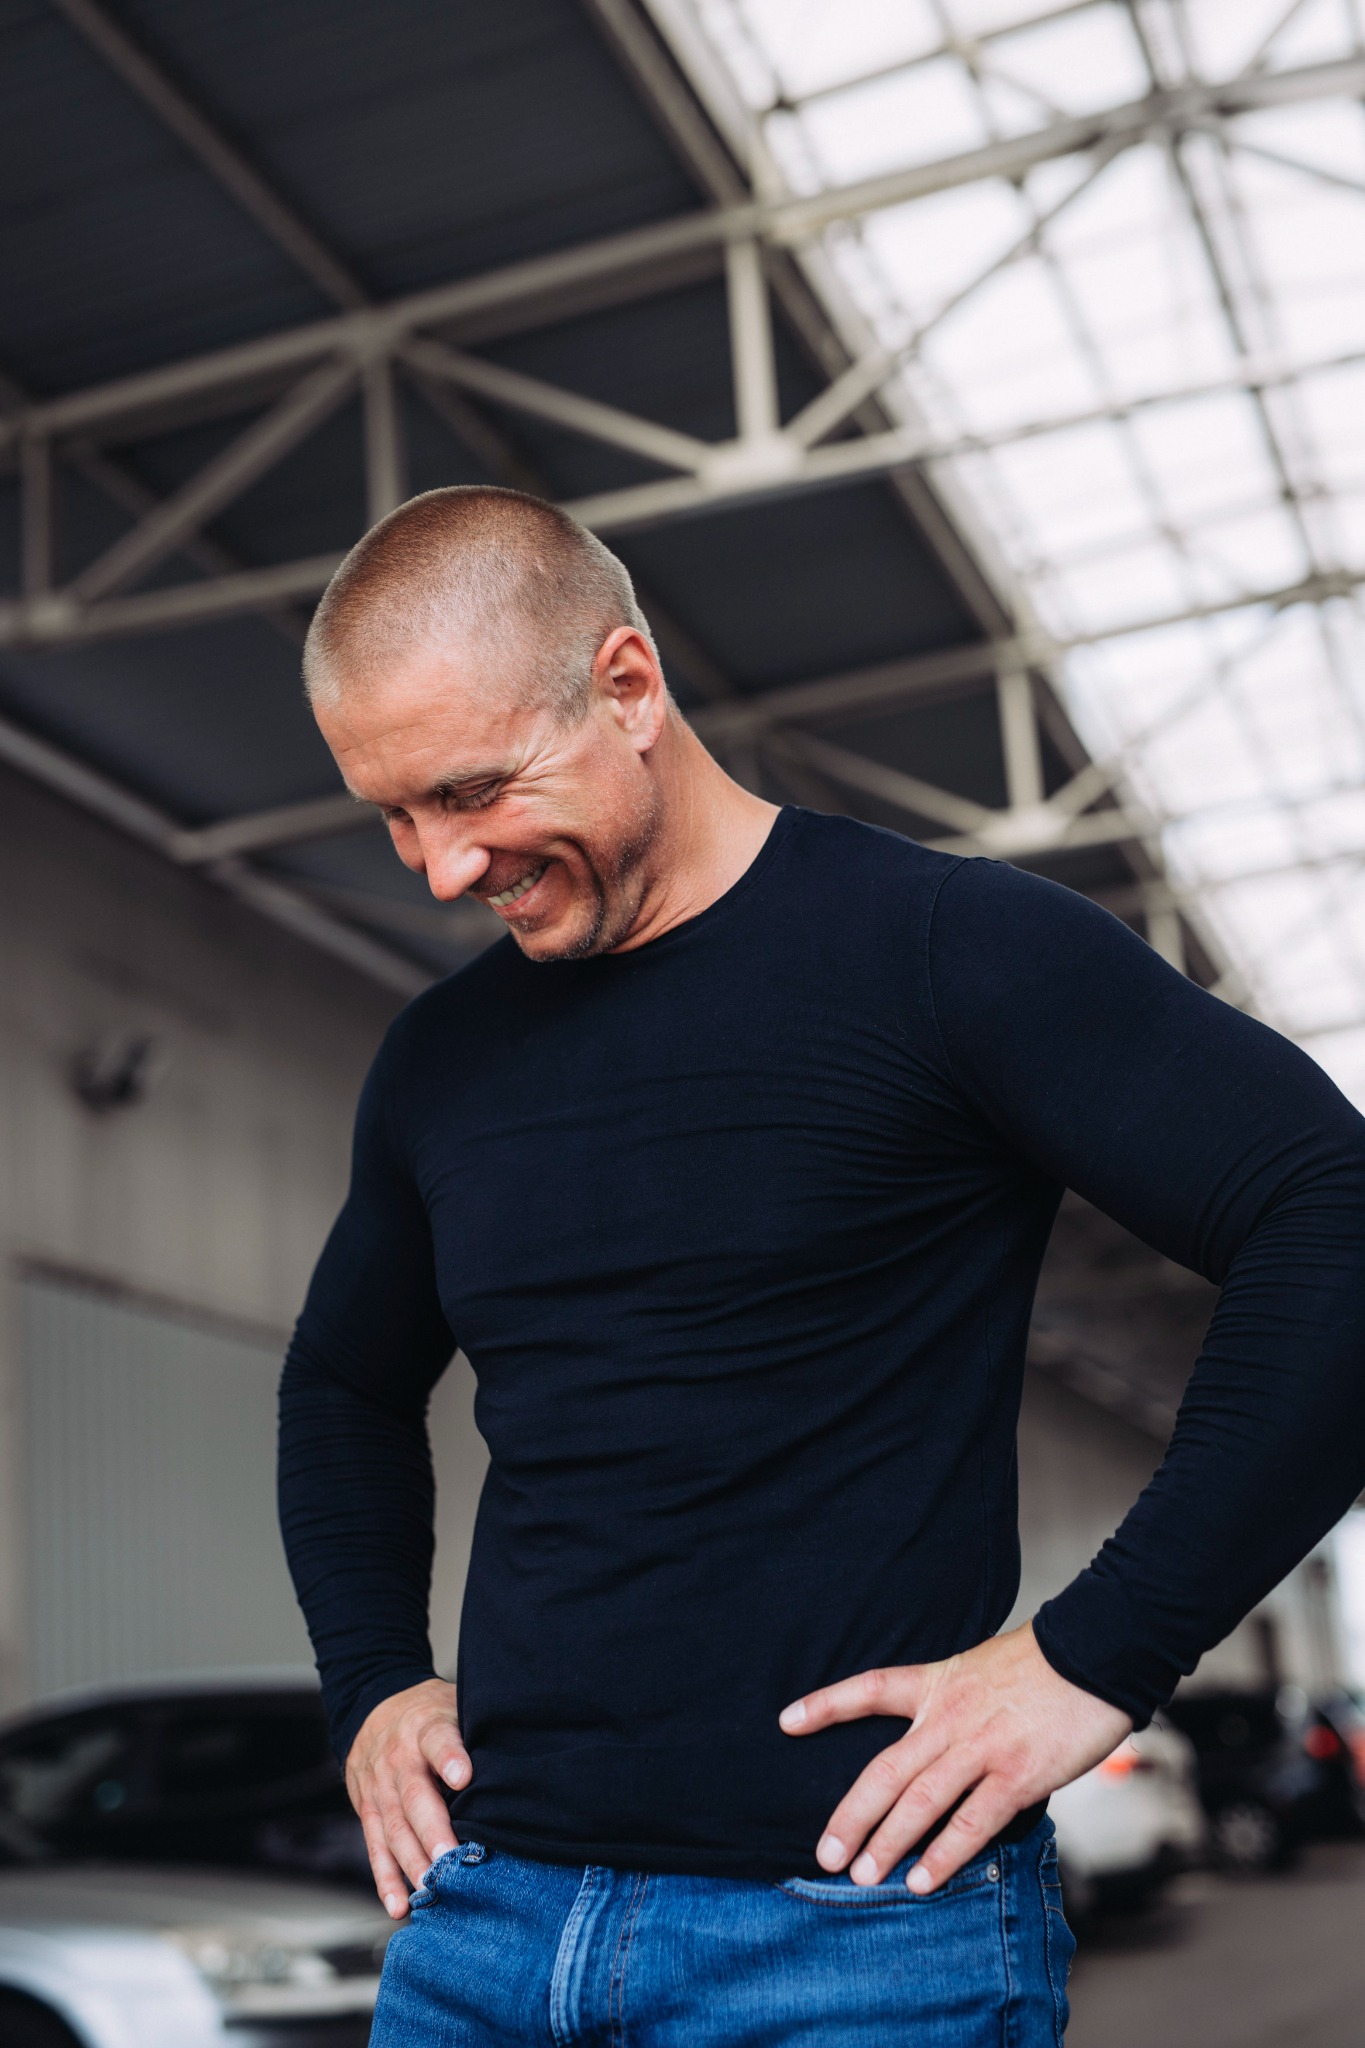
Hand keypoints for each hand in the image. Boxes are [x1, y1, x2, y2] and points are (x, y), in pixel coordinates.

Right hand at [345, 1677, 470, 1918]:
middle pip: (415, 1797)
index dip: (449, 1757)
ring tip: (430, 1890)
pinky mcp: (369, 1813)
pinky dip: (386, 1881)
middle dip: (432, 1831)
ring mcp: (380, 1789)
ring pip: (395, 1829)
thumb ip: (476, 1730)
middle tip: (449, 1859)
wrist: (370, 1711)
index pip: (437, 1740)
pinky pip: (376, 1849)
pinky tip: (399, 1906)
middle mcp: (399, 1760)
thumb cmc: (428, 1715)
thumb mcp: (452, 1705)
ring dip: (411, 1863)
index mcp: (425, 1729)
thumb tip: (526, 1752)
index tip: (463, 1777)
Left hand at [779, 1622, 1130, 1893]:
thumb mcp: (980, 1667)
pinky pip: (971, 1822)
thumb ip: (952, 1702)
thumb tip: (934, 1741)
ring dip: (887, 1843)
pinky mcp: (1016, 1775)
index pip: (869, 1689)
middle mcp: (948, 1716)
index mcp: (936, 1683)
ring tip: (862, 1876)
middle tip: (825, 1854)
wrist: (1095, 1653)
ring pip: (919, 1802)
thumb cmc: (1043, 1665)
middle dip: (850, 1816)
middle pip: (884, 1770)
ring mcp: (980, 1747)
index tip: (786, 1721)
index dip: (825, 1705)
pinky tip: (922, 1881)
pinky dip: (943, 1855)